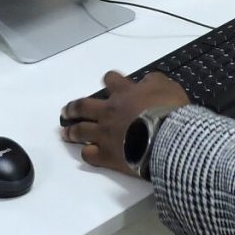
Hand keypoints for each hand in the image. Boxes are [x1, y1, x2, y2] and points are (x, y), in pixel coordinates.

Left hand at [60, 71, 189, 175]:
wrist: (165, 138)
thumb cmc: (169, 111)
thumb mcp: (167, 86)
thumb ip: (153, 82)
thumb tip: (145, 82)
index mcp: (124, 93)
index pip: (111, 79)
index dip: (109, 80)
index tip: (109, 82)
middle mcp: (109, 111)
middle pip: (83, 106)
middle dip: (74, 107)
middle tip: (67, 111)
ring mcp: (104, 134)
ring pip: (80, 131)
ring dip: (71, 131)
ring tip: (65, 133)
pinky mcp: (106, 155)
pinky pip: (89, 154)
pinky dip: (87, 153)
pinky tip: (87, 153)